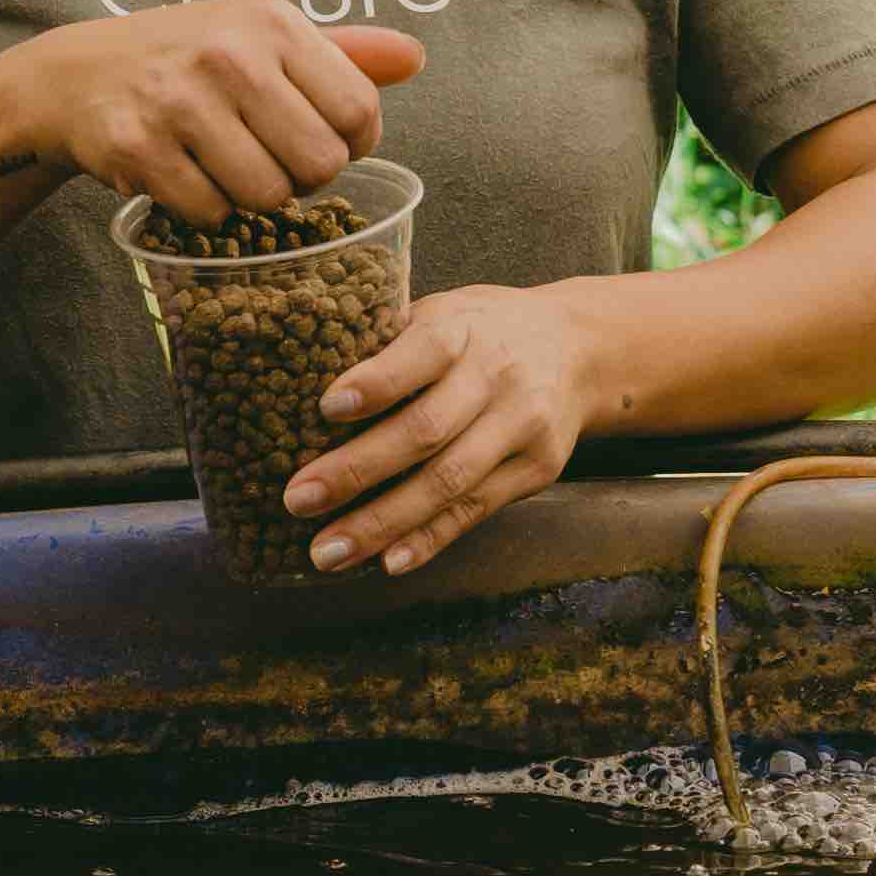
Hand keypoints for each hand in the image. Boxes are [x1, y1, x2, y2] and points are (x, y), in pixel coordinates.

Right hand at [8, 0, 425, 222]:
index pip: (359, 111)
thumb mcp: (261, 32)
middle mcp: (228, 54)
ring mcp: (179, 101)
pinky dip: (205, 213)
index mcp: (272, 20)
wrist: (76, 74)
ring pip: (267, 196)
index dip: (352, 145)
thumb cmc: (187, 55)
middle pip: (320, 164)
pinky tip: (187, 178)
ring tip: (226, 167)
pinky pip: (210, 214)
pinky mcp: (138, 147)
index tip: (321, 140)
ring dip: (252, 200)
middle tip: (270, 160)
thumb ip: (342, 51)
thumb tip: (416, 56)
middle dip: (303, 178)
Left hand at [284, 278, 611, 573]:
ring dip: (384, 522)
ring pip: (449, 482)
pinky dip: (429, 539)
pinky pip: (475, 511)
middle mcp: (496, 377)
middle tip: (297, 499)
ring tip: (327, 551)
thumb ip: (388, 344)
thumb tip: (298, 382)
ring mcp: (521, 426)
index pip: (421, 354)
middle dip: (357, 470)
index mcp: (463, 328)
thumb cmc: (480, 330)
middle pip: (426, 431)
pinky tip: (387, 562)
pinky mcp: (536, 469)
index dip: (376, 383)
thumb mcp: (442, 313)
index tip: (326, 407)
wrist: (578, 350)